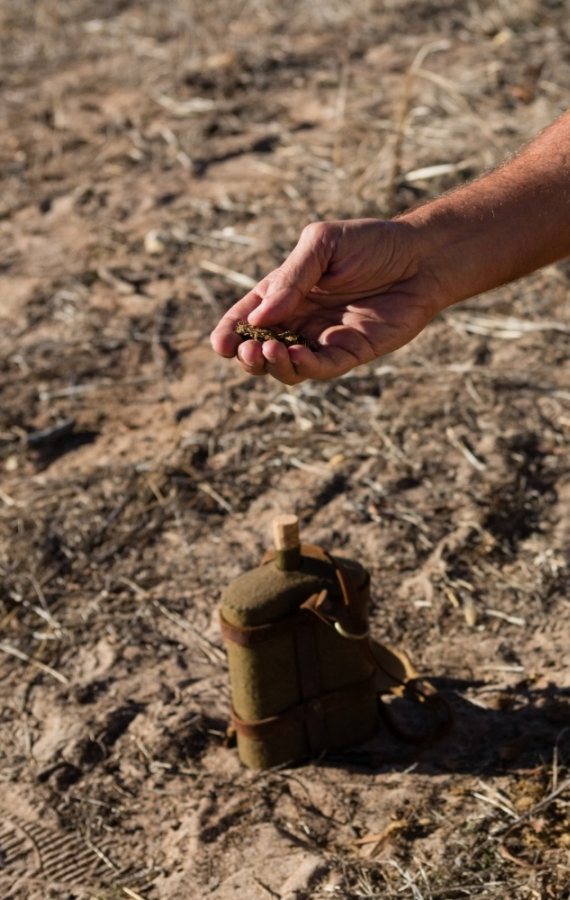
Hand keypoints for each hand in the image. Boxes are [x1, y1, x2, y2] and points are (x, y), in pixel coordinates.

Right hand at [210, 218, 447, 383]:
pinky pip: (320, 369)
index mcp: (283, 292)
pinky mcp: (349, 353)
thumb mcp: (323, 245)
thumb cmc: (371, 243)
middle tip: (247, 351)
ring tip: (272, 350)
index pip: (245, 319)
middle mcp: (299, 320)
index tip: (221, 344)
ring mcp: (322, 339)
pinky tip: (296, 355)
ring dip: (272, 366)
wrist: (422, 257)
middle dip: (246, 356)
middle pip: (259, 350)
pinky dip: (303, 368)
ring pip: (285, 367)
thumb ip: (292, 277)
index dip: (228, 334)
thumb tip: (259, 318)